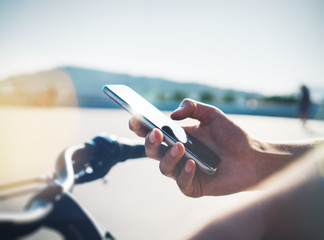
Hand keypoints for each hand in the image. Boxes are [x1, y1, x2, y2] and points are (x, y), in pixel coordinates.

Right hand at [129, 99, 260, 196]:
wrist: (252, 157)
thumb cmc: (231, 135)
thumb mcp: (212, 115)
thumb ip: (193, 107)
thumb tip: (172, 115)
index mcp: (176, 137)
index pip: (151, 133)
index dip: (140, 126)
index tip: (136, 117)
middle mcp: (176, 155)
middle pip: (152, 151)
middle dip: (150, 142)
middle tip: (156, 133)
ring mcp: (183, 171)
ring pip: (165, 168)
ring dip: (169, 157)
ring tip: (180, 147)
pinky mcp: (193, 186)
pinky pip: (182, 183)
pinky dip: (184, 173)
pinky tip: (192, 164)